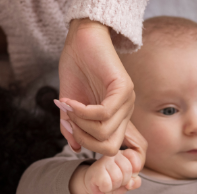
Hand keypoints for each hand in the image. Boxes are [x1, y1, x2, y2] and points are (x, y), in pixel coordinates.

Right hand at [57, 19, 134, 155]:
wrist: (82, 40)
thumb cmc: (77, 69)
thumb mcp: (70, 105)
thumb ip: (71, 127)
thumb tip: (74, 148)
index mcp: (116, 118)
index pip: (109, 148)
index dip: (85, 143)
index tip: (69, 125)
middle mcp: (125, 112)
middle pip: (110, 147)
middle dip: (84, 138)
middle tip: (69, 120)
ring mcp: (127, 101)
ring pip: (105, 131)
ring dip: (81, 122)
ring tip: (69, 106)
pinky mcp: (124, 88)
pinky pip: (104, 112)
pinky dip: (83, 111)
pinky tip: (72, 101)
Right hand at [69, 122, 146, 193]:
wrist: (93, 183)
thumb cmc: (111, 181)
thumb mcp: (126, 182)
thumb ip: (135, 182)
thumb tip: (131, 183)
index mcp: (123, 154)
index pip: (134, 157)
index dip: (134, 170)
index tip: (129, 176)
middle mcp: (113, 154)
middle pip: (127, 170)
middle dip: (124, 181)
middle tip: (116, 181)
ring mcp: (103, 160)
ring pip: (117, 178)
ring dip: (114, 187)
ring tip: (109, 184)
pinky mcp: (95, 170)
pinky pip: (106, 184)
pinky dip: (106, 190)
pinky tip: (102, 186)